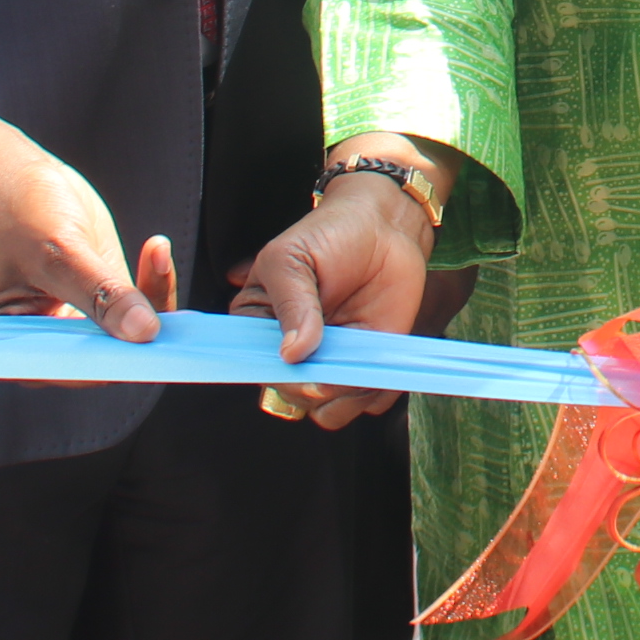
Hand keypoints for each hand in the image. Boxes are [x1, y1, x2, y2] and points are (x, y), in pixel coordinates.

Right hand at [0, 105, 170, 339]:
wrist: (16, 177)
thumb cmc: (17, 212)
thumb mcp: (57, 252)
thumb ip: (100, 294)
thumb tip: (143, 333)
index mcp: (19, 347)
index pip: (73, 370)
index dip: (112, 360)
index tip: (146, 337)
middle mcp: (51, 342)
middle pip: (109, 356)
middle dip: (141, 327)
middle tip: (159, 289)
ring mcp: (82, 321)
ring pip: (133, 334)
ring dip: (154, 298)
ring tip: (155, 253)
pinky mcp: (105, 300)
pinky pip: (142, 308)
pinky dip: (155, 282)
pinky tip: (156, 248)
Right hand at [233, 132, 455, 429]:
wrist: (386, 228)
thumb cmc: (332, 235)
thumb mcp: (293, 258)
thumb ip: (291, 304)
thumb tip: (291, 353)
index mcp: (260, 326)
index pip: (253, 368)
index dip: (273, 370)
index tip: (296, 355)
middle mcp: (293, 353)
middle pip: (291, 396)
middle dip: (315, 379)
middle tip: (334, 342)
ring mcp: (330, 363)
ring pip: (327, 411)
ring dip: (346, 391)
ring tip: (358, 349)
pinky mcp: (365, 368)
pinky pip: (367, 402)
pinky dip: (375, 389)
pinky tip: (379, 355)